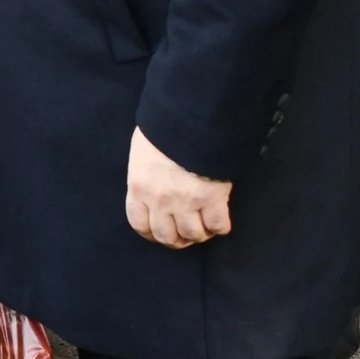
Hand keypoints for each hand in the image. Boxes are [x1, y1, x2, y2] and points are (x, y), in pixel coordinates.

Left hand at [126, 127, 231, 248]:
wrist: (190, 119)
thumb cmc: (164, 129)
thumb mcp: (142, 151)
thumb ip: (144, 173)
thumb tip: (149, 184)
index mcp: (139, 187)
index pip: (139, 224)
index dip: (151, 234)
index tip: (160, 234)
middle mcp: (160, 199)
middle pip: (166, 236)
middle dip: (177, 240)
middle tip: (186, 234)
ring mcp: (186, 201)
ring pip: (193, 234)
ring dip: (200, 234)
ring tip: (205, 227)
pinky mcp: (212, 199)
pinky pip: (218, 225)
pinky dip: (220, 227)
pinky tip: (220, 221)